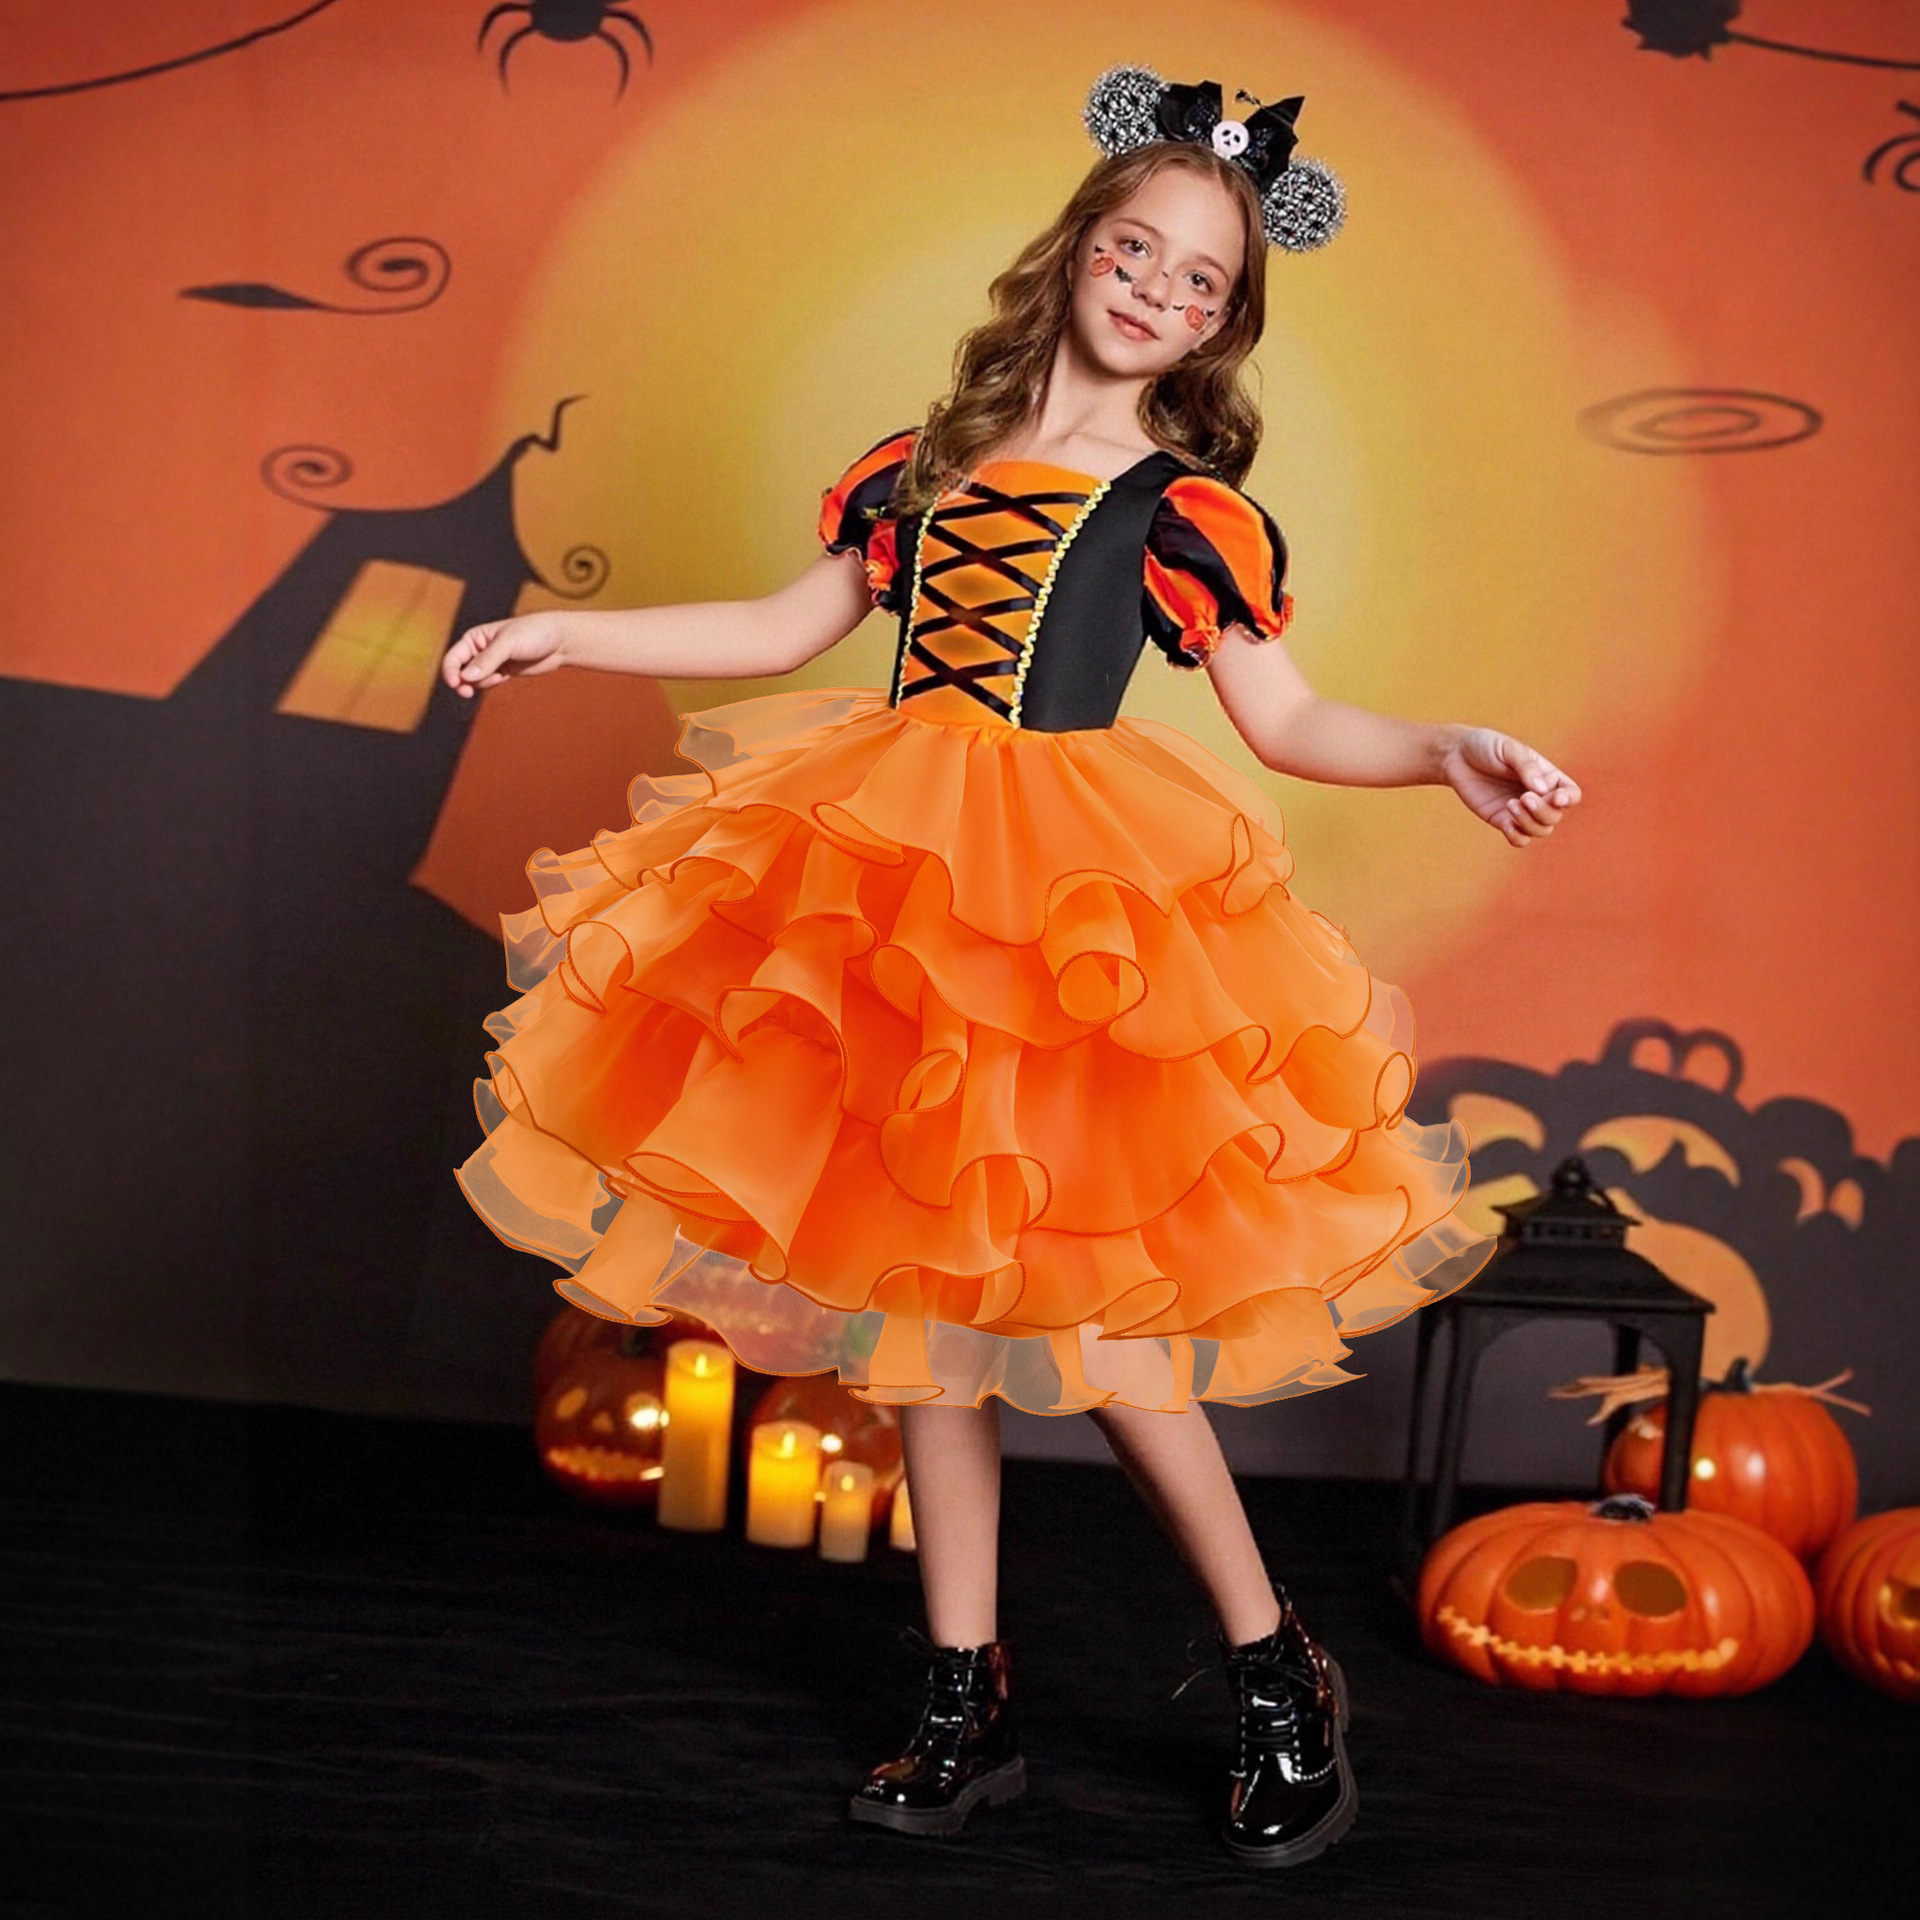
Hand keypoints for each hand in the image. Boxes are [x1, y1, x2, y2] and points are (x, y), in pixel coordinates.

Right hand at [440, 612, 564, 696]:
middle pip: (460, 671)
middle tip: (467, 692)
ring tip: (497, 677)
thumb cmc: (534, 633)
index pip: (453, 657)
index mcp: (475, 637)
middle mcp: (479, 649)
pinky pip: (488, 683)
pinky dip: (490, 684)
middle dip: (462, 682)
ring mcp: (491, 662)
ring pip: (474, 680)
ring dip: (480, 683)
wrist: (560, 640)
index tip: (456, 684)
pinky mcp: (503, 672)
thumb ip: (488, 660)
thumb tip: (466, 677)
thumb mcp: (509, 643)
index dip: (450, 671)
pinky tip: (502, 678)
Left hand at [1441, 727, 1581, 847]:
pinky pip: (1519, 839)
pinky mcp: (1503, 820)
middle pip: (1555, 816)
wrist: (1456, 756)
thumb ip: (1526, 767)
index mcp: (1547, 776)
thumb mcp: (1508, 749)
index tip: (1556, 798)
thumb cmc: (1486, 747)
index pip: (1570, 793)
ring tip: (1510, 805)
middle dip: (1542, 811)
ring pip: (1540, 830)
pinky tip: (1506, 823)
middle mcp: (1538, 796)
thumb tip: (1542, 790)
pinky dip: (1517, 836)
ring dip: (1529, 823)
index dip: (1568, 799)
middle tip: (1522, 798)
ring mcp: (1521, 811)